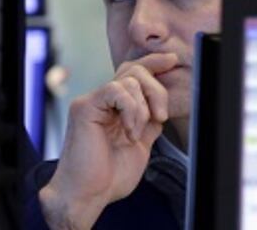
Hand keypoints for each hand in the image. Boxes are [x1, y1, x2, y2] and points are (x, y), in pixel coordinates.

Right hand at [38, 53, 177, 229]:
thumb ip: (149, 124)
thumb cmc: (108, 177)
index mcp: (115, 108)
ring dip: (142, 108)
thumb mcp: (140, 146)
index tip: (172, 60)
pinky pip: (116, 90)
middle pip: (134, 71)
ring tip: (136, 133)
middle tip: (162, 115)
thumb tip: (161, 108)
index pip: (134, 74)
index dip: (153, 63)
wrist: (89, 195)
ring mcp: (93, 102)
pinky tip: (128, 130)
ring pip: (128, 80)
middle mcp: (102, 101)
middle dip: (156, 89)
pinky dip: (130, 110)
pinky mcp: (85, 106)